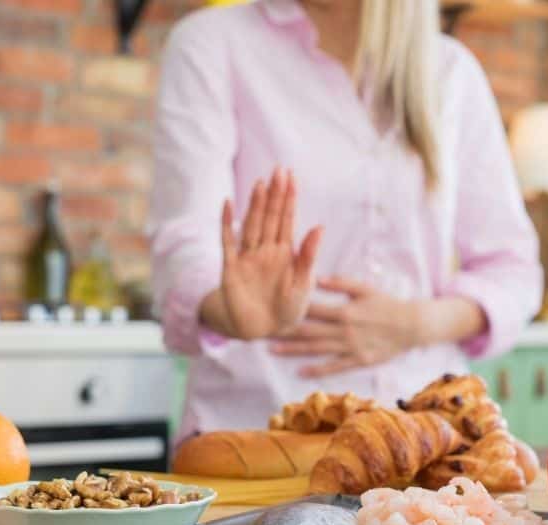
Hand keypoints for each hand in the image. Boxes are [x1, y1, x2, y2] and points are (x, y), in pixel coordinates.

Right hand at [205, 168, 323, 339]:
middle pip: (270, 217)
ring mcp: (248, 257)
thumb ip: (308, 256)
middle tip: (279, 170)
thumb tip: (319, 226)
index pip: (287, 219)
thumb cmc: (288, 308)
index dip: (289, 198)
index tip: (291, 176)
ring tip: (260, 183)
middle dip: (275, 195)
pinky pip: (228, 242)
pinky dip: (227, 224)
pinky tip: (227, 205)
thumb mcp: (303, 283)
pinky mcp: (232, 268)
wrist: (263, 330)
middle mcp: (266, 249)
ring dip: (255, 205)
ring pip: (252, 225)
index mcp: (286, 252)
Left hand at [271, 276, 421, 377]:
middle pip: (308, 331)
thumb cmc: (386, 303)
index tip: (271, 308)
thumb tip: (316, 277)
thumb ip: (340, 283)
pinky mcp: (358, 361)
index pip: (311, 309)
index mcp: (344, 310)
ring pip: (317, 350)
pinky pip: (334, 367)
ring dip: (294, 350)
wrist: (411, 325)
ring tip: (273, 350)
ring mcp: (350, 347)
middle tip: (262, 332)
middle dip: (285, 332)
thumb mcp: (365, 289)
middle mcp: (344, 330)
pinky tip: (300, 371)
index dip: (290, 309)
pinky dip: (317, 370)